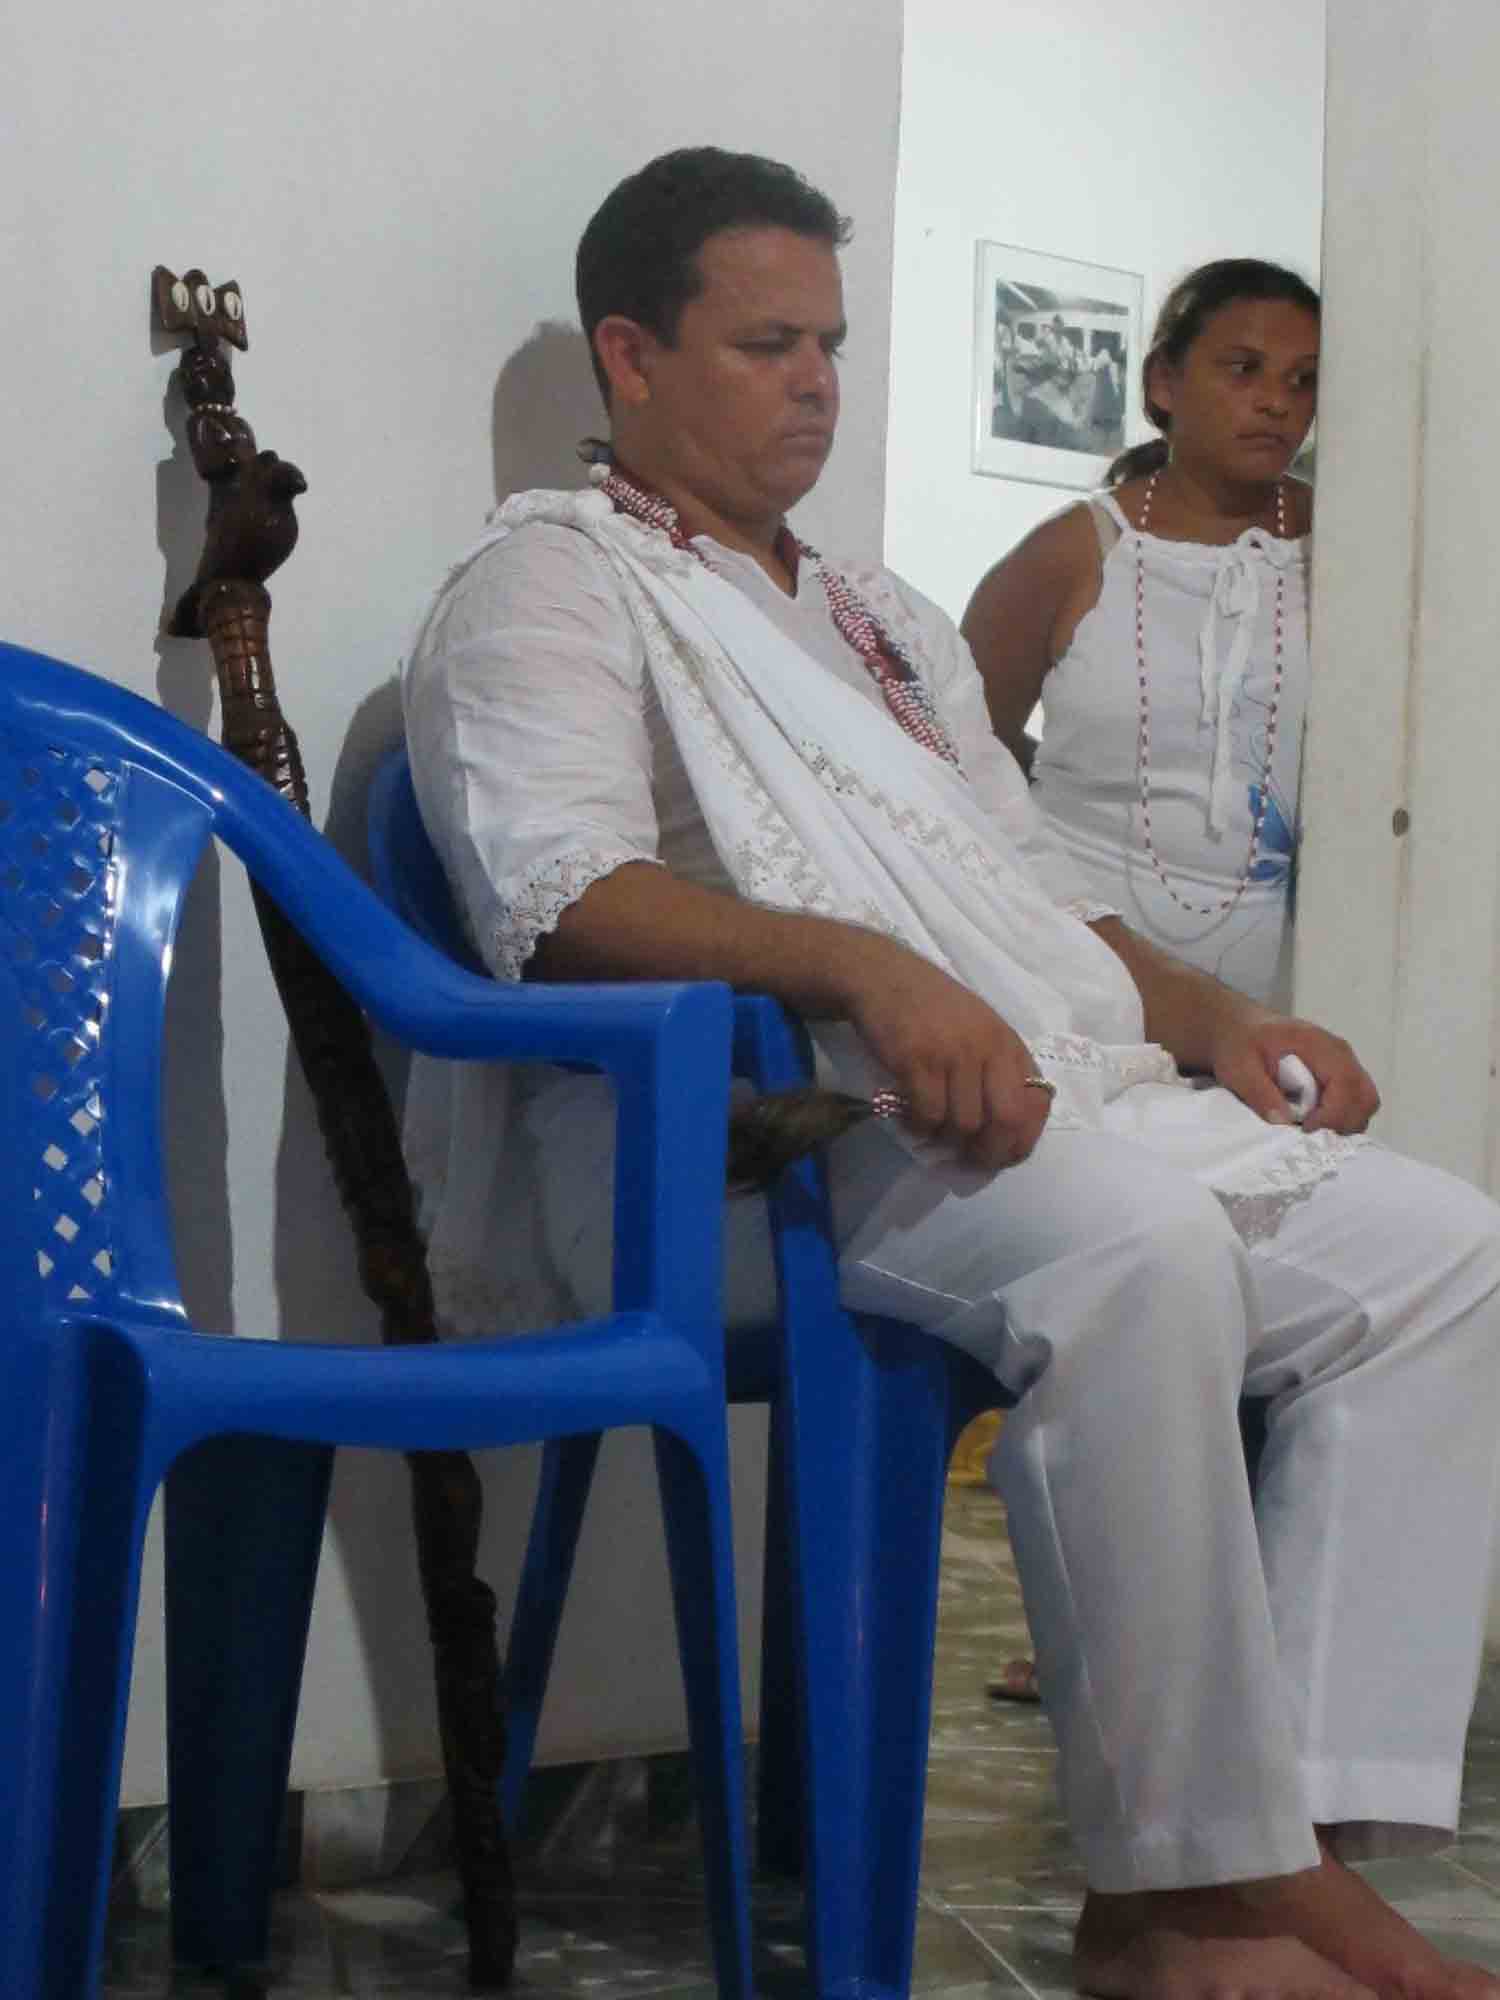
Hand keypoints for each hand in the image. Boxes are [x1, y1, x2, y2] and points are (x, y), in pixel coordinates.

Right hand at [841, 943, 1051, 1170]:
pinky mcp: (917, 1060)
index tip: (1002, 1156)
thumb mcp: (980, 1029)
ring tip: (932, 1133)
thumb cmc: (933, 1007)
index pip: (1037, 1105)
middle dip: (989, 1153)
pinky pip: (927, 1115)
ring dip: (946, 1140)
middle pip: (1006, 1121)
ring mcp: (954, 1054)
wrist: (883, 976)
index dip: (1022, 1141)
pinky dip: (918, 1127)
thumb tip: (1000, 1132)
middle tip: (968, 1161)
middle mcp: (989, 1048)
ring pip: (964, 1124)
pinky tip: (909, 1119)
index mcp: (1009, 1044)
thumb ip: (996, 1070)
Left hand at [1208, 1009, 1379, 1135]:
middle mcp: (1338, 1053)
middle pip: (1365, 1097)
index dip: (1332, 1114)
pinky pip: (1354, 1102)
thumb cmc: (1239, 1042)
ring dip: (1343, 1123)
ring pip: (1364, 1102)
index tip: (1306, 1129)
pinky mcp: (1338, 1075)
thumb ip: (1259, 1093)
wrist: (1239, 1027)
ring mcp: (1342, 1064)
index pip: (1346, 1084)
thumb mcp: (1238, 1067)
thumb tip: (1283, 1120)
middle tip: (1310, 1133)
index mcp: (1317, 1044)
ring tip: (1310, 1129)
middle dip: (1343, 1123)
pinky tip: (1313, 1122)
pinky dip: (1341, 1118)